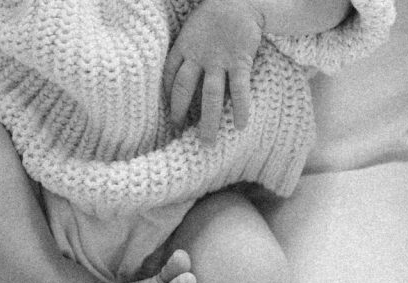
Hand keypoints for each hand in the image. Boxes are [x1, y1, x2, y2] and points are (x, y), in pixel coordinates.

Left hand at [164, 0, 262, 144]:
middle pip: (184, 90)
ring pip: (210, 95)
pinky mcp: (239, 61)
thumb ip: (188, 52)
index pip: (169, 75)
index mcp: (183, 47)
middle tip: (180, 134)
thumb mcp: (193, 30)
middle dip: (180, 113)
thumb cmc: (215, 15)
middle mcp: (198, 57)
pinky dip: (240, 107)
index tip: (170, 113)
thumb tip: (183, 77)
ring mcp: (218, 60)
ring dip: (209, 121)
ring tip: (208, 142)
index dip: (167, 96)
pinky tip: (240, 125)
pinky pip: (239, 89)